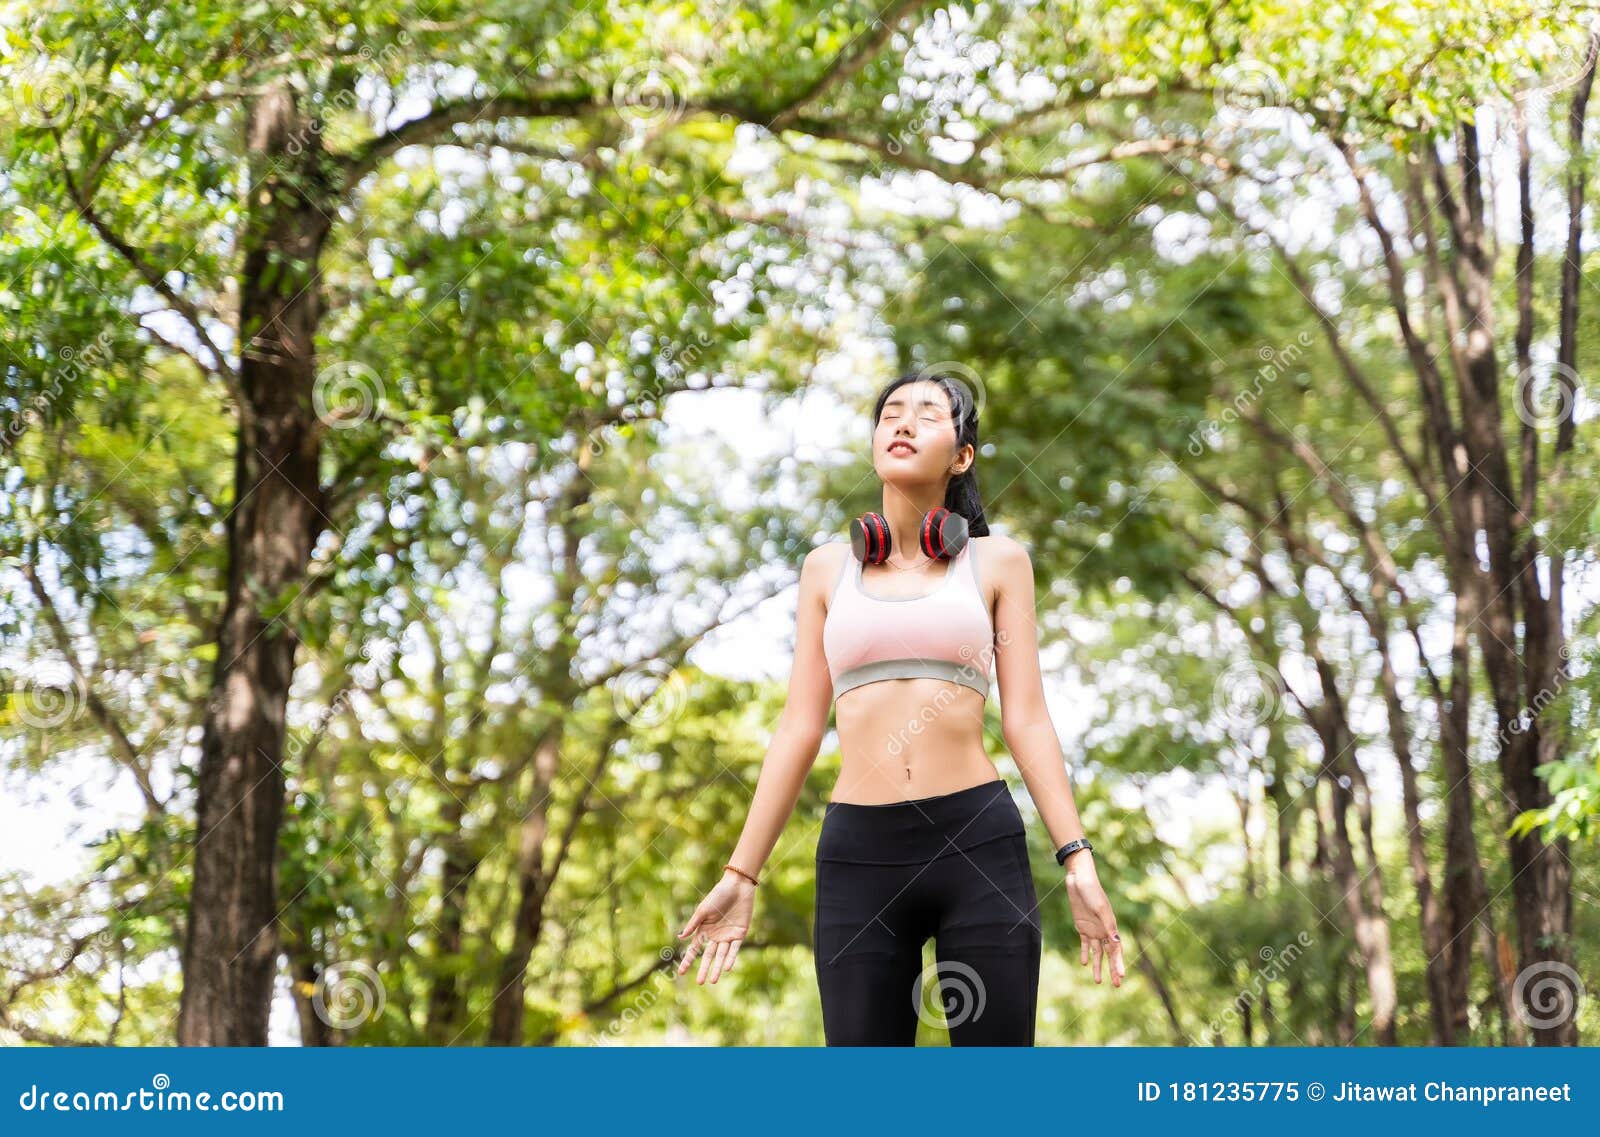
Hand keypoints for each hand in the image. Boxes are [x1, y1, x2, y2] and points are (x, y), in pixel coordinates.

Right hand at [676, 870, 755, 984]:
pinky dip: (730, 958)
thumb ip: (693, 925)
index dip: (688, 960)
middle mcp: (715, 936)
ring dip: (717, 968)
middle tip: (700, 983)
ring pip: (721, 955)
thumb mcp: (703, 910)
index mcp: (704, 930)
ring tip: (713, 981)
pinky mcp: (740, 934)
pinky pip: (734, 949)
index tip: (681, 973)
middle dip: (704, 969)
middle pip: (708, 956)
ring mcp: (727, 936)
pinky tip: (726, 967)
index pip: (694, 949)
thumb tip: (680, 938)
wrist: (737, 886)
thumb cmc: (718, 895)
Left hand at [1064, 852, 1124, 986]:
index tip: (1121, 977)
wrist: (1078, 879)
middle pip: (1109, 954)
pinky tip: (1084, 963)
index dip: (1119, 963)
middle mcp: (1104, 930)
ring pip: (1097, 952)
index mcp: (1111, 926)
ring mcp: (1093, 928)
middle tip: (1116, 986)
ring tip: (1097, 981)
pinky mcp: (1082, 926)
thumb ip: (1108, 925)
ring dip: (1098, 965)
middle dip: (1112, 969)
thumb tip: (1116, 942)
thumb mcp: (1099, 908)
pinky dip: (1085, 953)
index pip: (1116, 949)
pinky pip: (1085, 943)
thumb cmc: (1091, 891)